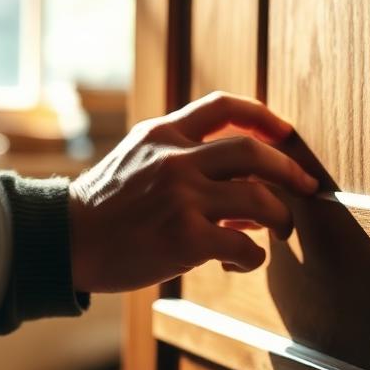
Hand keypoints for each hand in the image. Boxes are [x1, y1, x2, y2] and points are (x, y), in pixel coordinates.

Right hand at [68, 91, 319, 291]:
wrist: (63, 241)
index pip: (223, 107)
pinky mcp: (184, 238)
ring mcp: (181, 198)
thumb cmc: (103, 209)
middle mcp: (175, 159)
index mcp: (163, 134)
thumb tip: (244, 191)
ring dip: (280, 217)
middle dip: (289, 169)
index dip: (263, 116)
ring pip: (258, 200)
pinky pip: (242, 246)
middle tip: (306, 186)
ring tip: (281, 230)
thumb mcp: (136, 162)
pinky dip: (253, 257)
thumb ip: (183, 163)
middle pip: (252, 151)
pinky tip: (242, 262)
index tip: (286, 132)